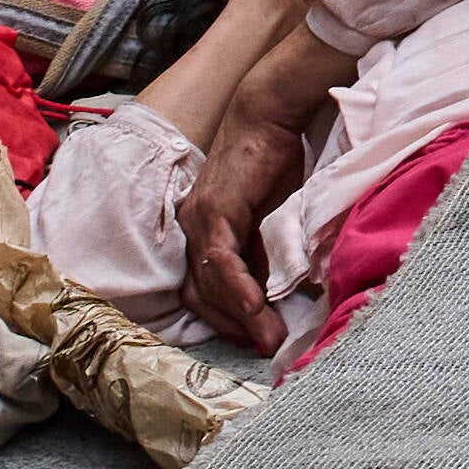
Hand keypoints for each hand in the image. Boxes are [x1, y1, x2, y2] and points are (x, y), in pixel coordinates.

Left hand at [178, 114, 309, 341]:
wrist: (268, 119)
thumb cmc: (272, 166)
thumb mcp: (271, 223)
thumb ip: (267, 258)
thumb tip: (279, 298)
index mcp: (200, 237)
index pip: (202, 295)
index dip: (226, 322)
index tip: (255, 342)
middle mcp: (190, 233)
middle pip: (201, 297)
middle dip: (233, 329)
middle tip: (265, 349)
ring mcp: (197, 222)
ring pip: (209, 284)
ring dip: (240, 316)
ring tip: (270, 338)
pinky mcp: (214, 211)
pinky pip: (221, 259)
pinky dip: (237, 286)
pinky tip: (256, 307)